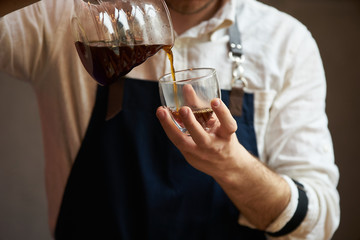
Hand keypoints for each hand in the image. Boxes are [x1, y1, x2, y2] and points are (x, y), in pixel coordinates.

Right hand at [156, 99, 290, 229]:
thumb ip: (189, 118)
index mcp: (190, 149)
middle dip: (179, 125)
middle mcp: (200, 149)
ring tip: (187, 106)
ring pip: (203, 136)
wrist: (231, 165)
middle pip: (185, 141)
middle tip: (177, 110)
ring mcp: (214, 144)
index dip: (167, 125)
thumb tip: (186, 88)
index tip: (160, 110)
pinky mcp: (229, 136)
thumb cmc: (209, 148)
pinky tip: (215, 102)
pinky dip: (222, 113)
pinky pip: (227, 125)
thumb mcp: (196, 140)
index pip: (175, 138)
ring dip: (194, 121)